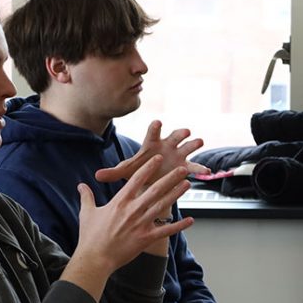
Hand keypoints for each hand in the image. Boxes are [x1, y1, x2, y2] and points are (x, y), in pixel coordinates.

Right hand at [62, 155, 193, 298]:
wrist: (95, 258)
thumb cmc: (90, 237)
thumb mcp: (87, 213)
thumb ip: (86, 197)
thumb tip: (81, 185)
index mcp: (119, 202)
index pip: (136, 180)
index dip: (149, 168)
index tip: (158, 159)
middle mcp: (133, 210)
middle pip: (155, 190)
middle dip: (170, 178)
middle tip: (181, 169)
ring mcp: (141, 224)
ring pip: (162, 206)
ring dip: (176, 195)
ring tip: (187, 185)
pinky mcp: (146, 238)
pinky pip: (166, 231)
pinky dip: (179, 225)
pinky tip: (190, 220)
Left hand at [94, 120, 208, 183]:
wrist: (152, 180)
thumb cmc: (140, 170)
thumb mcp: (127, 172)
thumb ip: (113, 173)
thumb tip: (96, 176)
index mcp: (152, 144)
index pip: (153, 133)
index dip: (155, 128)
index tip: (157, 122)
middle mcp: (168, 146)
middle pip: (175, 136)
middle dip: (180, 133)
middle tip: (186, 132)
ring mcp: (179, 155)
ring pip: (188, 146)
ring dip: (194, 144)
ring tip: (199, 142)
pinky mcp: (186, 167)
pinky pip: (195, 167)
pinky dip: (201, 169)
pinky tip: (207, 172)